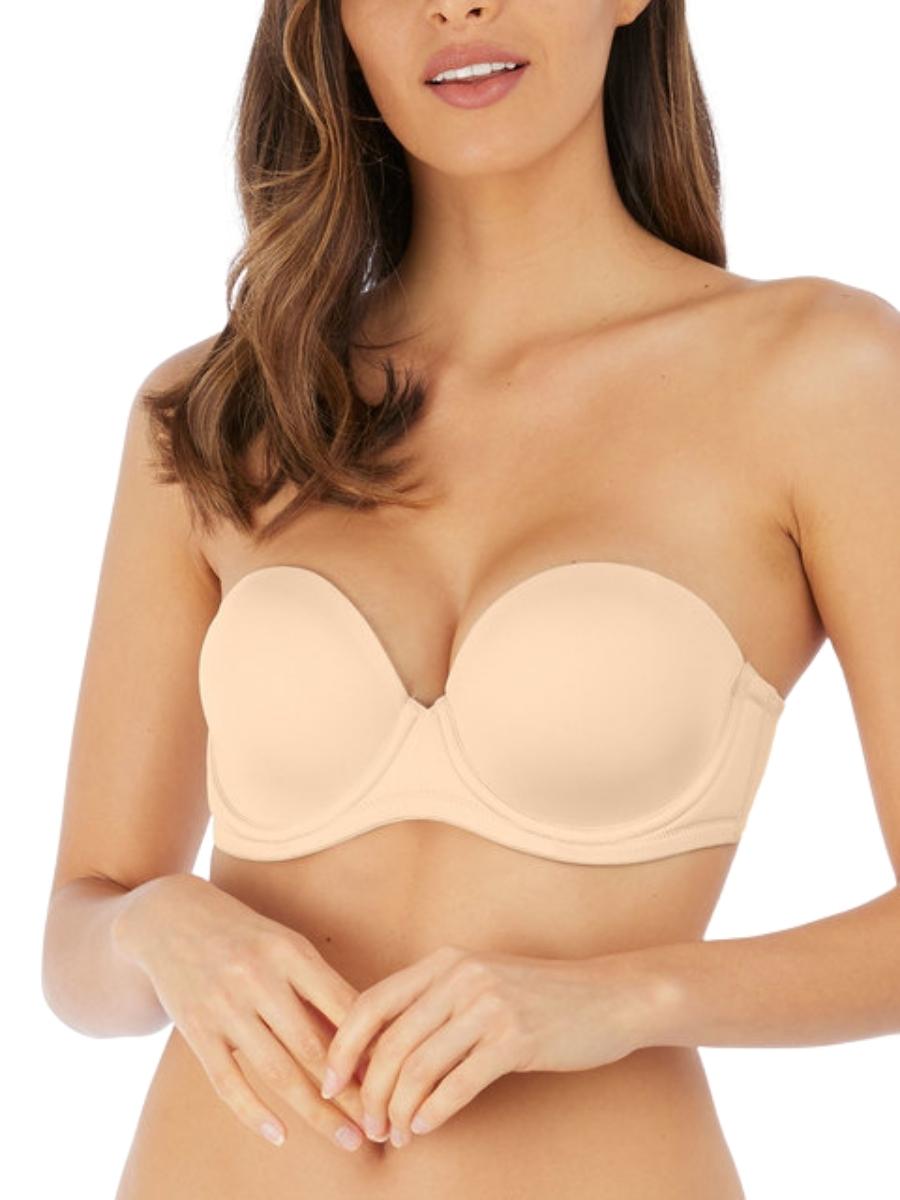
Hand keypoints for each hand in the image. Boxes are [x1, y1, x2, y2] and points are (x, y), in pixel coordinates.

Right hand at [112, 872, 374, 1152]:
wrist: (170, 917)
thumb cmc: (244, 935)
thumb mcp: (285, 944)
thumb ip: (319, 985)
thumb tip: (367, 1035)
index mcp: (291, 951)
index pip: (342, 1007)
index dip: (371, 1047)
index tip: (396, 1078)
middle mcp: (258, 977)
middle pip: (314, 1048)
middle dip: (351, 1093)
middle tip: (381, 1124)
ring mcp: (224, 1005)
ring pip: (277, 1071)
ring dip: (317, 1113)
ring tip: (347, 1139)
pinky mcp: (195, 1029)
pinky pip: (228, 1081)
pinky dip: (255, 1113)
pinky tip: (281, 1136)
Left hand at [320, 943, 655, 1146]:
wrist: (609, 996)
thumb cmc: (540, 996)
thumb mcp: (481, 982)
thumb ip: (435, 1003)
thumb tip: (379, 1049)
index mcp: (445, 962)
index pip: (372, 1002)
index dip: (343, 1045)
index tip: (330, 1081)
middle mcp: (461, 977)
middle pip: (391, 1041)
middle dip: (369, 1090)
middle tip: (365, 1124)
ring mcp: (489, 1005)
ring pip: (419, 1066)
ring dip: (398, 1109)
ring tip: (394, 1133)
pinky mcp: (516, 1038)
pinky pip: (458, 1083)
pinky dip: (433, 1112)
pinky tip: (424, 1128)